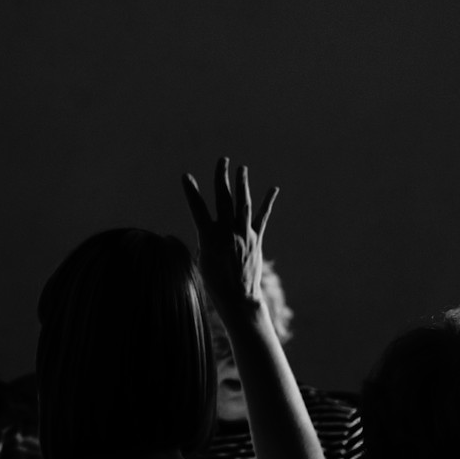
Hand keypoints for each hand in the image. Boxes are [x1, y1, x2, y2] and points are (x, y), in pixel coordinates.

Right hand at [182, 157, 279, 313]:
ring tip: (242, 168)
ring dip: (242, 184)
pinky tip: (273, 189)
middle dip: (222, 177)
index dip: (191, 191)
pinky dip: (268, 202)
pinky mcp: (256, 239)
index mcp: (209, 237)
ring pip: (243, 203)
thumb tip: (206, 232)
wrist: (237, 298)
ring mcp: (243, 234)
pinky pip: (262, 217)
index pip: (197, 208)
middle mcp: (227, 232)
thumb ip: (203, 242)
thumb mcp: (200, 261)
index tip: (186, 176)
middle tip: (223, 160)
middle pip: (223, 198)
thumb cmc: (214, 283)